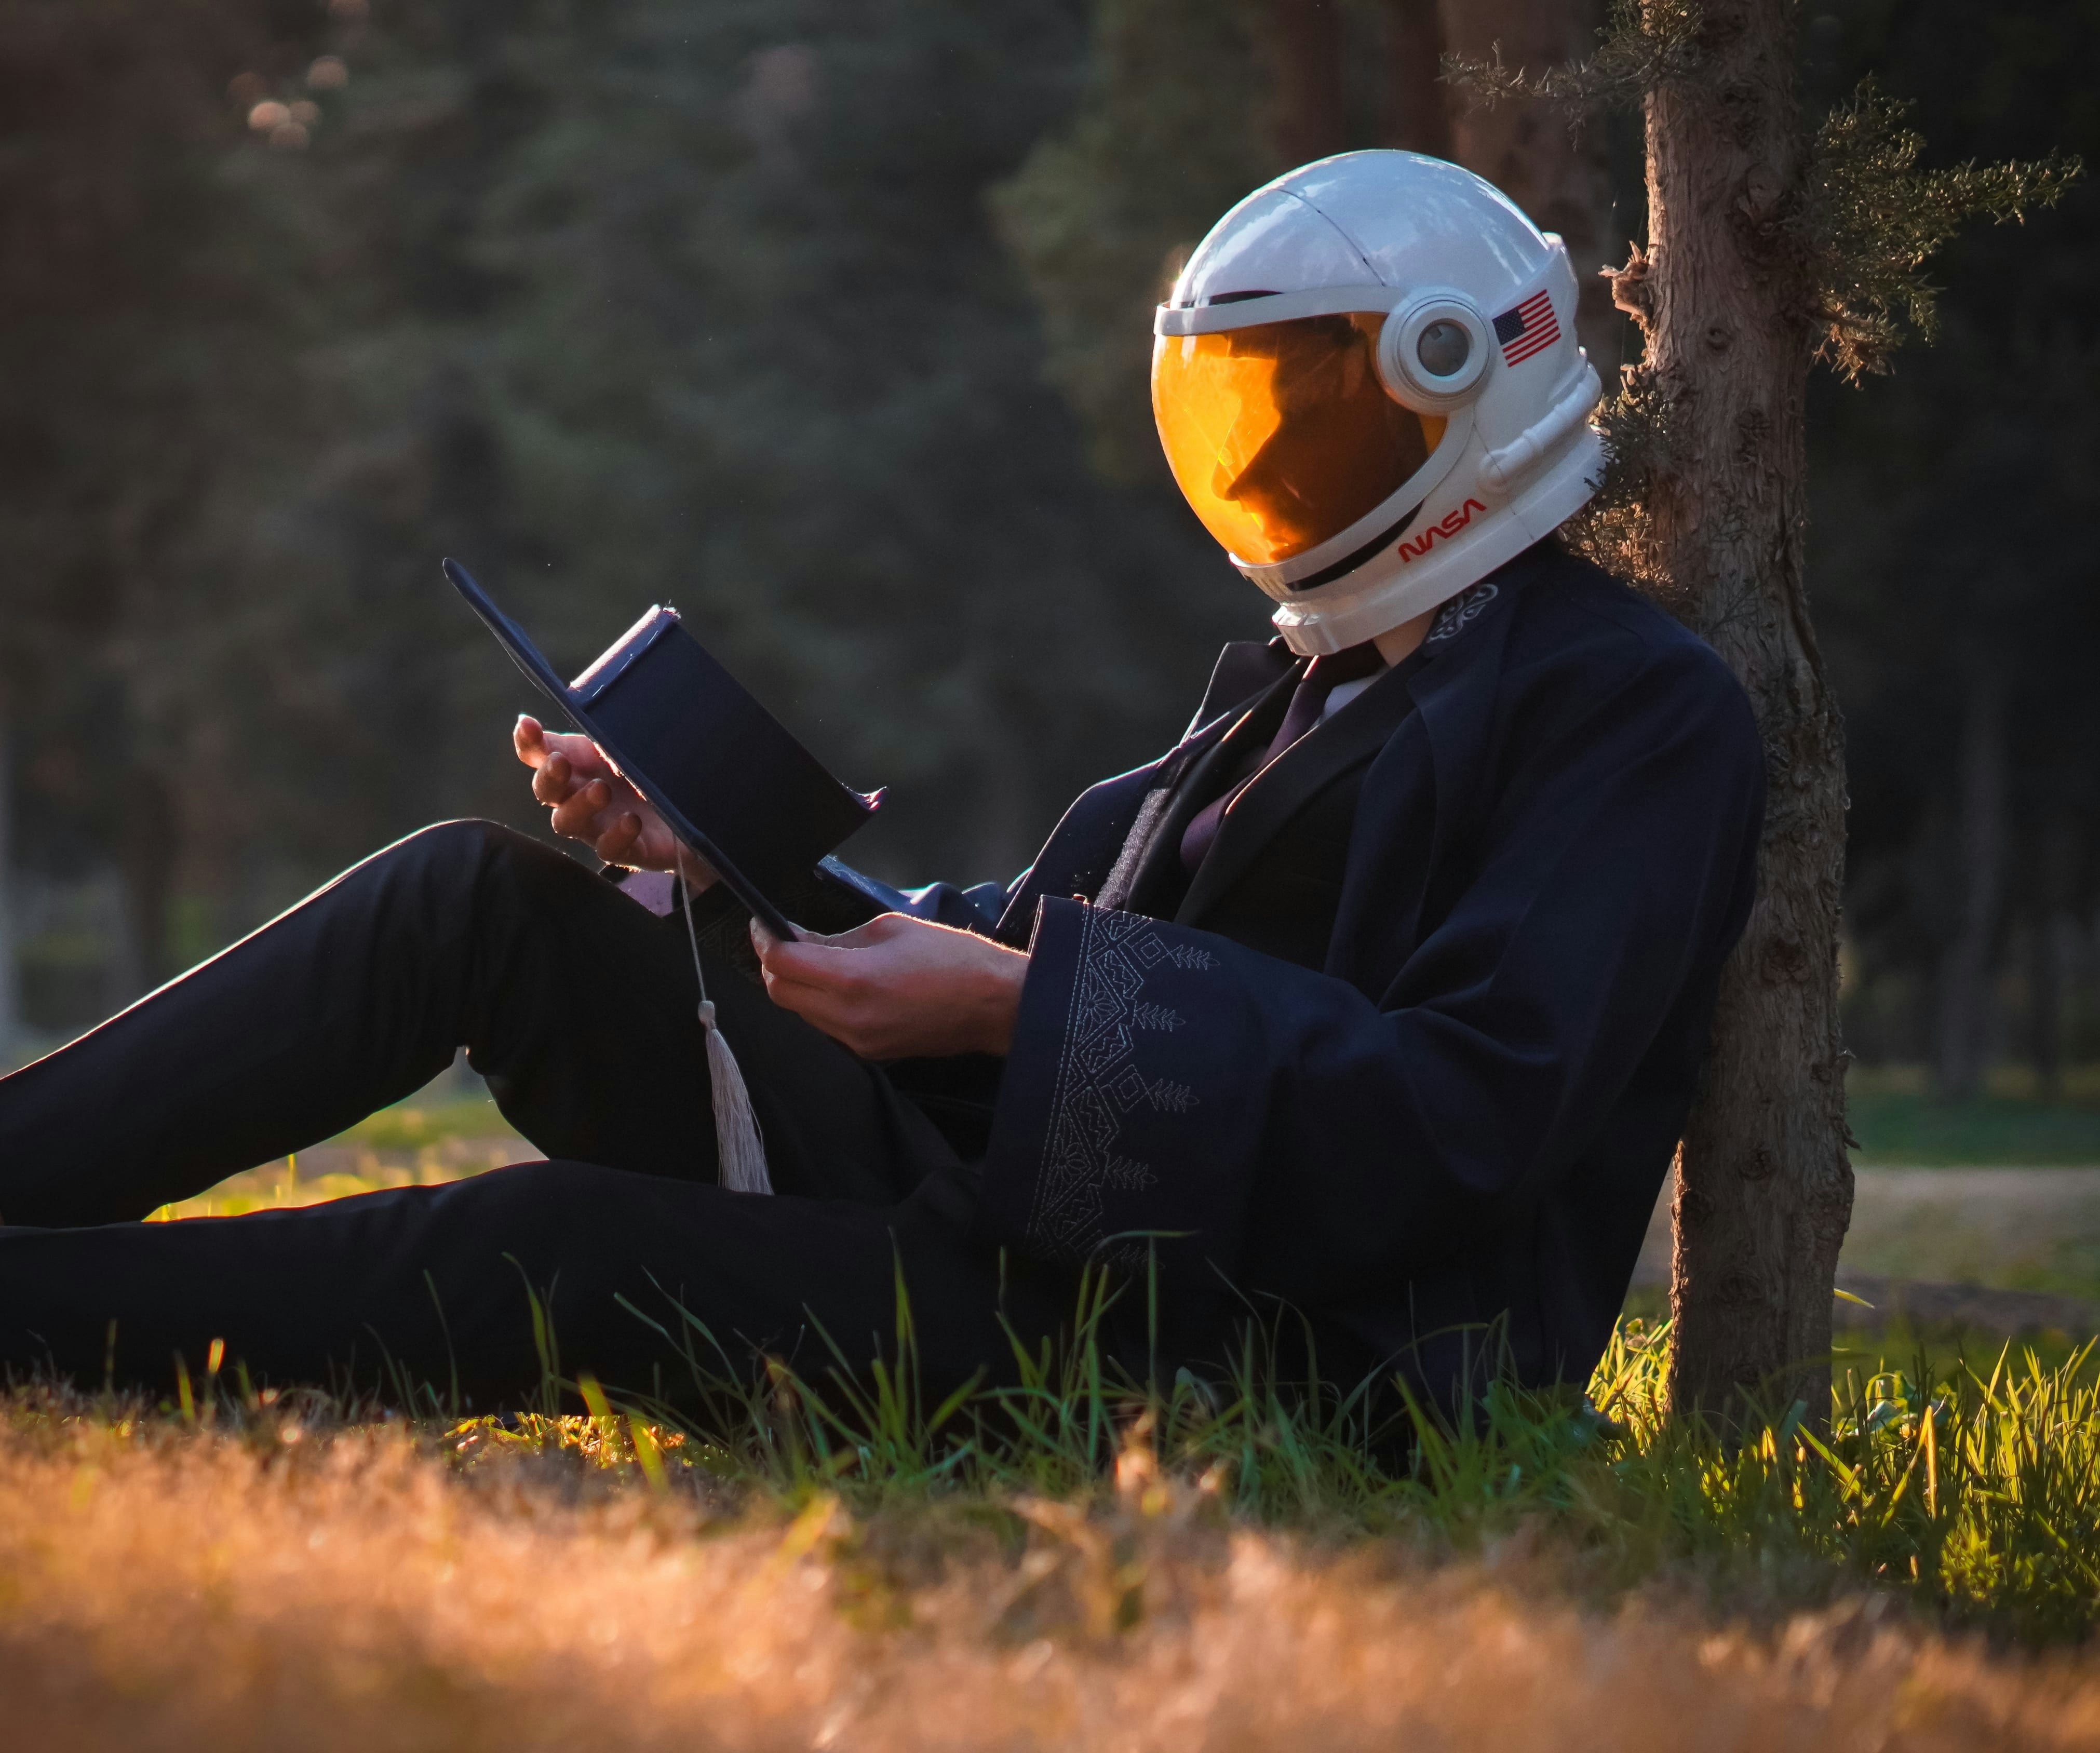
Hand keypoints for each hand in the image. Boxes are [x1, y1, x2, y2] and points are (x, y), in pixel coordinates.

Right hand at [512, 714, 713, 884]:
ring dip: (579, 805)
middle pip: (547, 790)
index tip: (527, 726)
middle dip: (548, 776)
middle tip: (560, 763)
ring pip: (567, 822)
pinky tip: (631, 821)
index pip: (540, 753)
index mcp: (578, 764)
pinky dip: (616, 835)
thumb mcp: (630, 746)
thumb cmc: (652, 771)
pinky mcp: (625, 850)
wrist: (694, 812)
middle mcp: (579, 795)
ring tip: (601, 789)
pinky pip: (609, 849)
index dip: (529, 742)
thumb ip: (604, 734)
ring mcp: (599, 825)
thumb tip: (582, 724)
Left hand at [750, 912, 1029, 1059]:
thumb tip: (801, 940)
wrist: (996, 1005)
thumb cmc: (953, 957)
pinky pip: (828, 1025)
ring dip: (799, 985)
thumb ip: (837, 938)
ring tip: (817, 960)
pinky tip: (843, 984)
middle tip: (785, 940)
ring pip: (801, 1011)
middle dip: (774, 964)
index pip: (782, 963)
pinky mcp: (870, 1052)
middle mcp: (848, 1017)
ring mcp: (858, 1040)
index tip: (763, 925)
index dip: (764, 940)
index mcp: (853, 979)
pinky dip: (822, 1003)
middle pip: (780, 993)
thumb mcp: (890, 929)